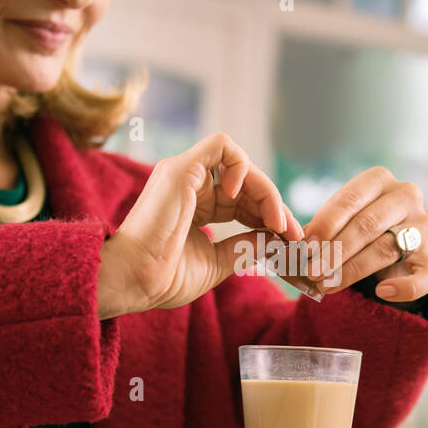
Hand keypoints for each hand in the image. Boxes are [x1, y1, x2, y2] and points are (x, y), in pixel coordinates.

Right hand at [98, 133, 302, 316]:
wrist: (135, 281)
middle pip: (245, 181)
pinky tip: (243, 200)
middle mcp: (189, 184)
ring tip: (277, 221)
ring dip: (266, 191)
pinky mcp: (182, 169)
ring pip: (240, 162)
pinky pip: (222, 146)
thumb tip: (274, 237)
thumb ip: (245, 245)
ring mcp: (184, 173)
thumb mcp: (218, 262)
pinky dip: (243, 167)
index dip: (267, 215)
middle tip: (293, 232)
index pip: (241, 200)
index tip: (288, 238)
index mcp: (194, 206)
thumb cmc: (164, 278)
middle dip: (274, 205)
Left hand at [299, 167, 427, 302]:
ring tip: (327, 285)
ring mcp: (423, 226)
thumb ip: (322, 230)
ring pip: (387, 249)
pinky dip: (403, 287)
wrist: (396, 241)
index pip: (351, 199)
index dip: (327, 223)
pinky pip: (423, 277)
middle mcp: (406, 197)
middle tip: (312, 272)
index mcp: (379, 179)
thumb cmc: (359, 226)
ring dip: (353, 270)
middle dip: (336, 251)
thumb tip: (294, 249)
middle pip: (368, 224)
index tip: (306, 246)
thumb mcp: (342, 219)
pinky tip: (382, 292)